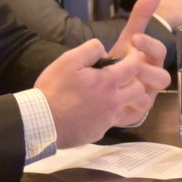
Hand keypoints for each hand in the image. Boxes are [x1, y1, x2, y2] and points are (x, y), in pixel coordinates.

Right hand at [38, 0, 170, 147]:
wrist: (42, 122)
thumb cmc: (54, 89)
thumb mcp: (68, 60)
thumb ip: (90, 50)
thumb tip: (103, 51)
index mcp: (108, 82)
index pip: (134, 66)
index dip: (135, 57)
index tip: (131, 53)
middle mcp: (114, 101)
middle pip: (139, 89)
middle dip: (134, 80)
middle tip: (121, 75)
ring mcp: (108, 119)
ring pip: (129, 107)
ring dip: (125, 98)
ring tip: (111, 93)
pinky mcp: (100, 131)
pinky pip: (113, 120)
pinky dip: (109, 112)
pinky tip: (94, 108)